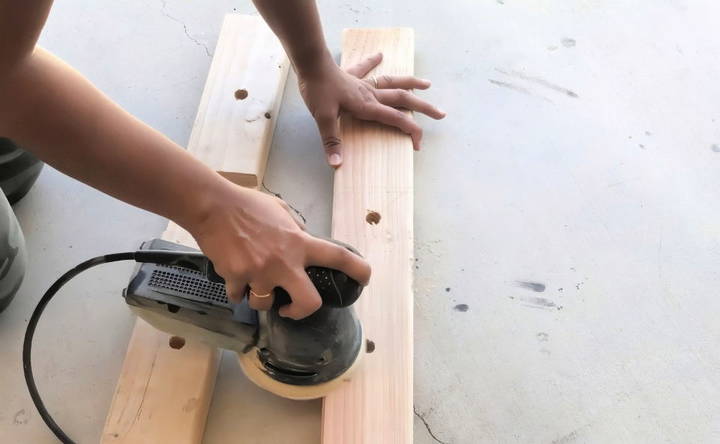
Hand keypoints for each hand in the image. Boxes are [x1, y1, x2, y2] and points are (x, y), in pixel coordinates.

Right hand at [188, 182, 370, 318]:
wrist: (212, 206)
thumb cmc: (247, 204)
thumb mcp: (281, 212)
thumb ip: (296, 230)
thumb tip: (303, 241)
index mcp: (299, 243)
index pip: (338, 257)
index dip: (358, 270)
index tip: (365, 279)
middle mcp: (284, 262)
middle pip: (308, 303)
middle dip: (302, 311)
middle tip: (292, 306)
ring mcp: (259, 273)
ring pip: (265, 304)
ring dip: (261, 297)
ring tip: (253, 282)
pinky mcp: (235, 278)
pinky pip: (239, 296)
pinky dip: (237, 289)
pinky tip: (233, 274)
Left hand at [298, 52, 445, 166]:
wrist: (310, 64)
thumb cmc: (318, 90)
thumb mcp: (322, 118)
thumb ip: (331, 141)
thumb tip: (336, 163)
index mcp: (367, 106)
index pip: (396, 120)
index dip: (411, 132)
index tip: (418, 145)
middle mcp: (370, 94)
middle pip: (403, 100)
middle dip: (423, 108)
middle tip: (441, 114)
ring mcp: (363, 83)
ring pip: (393, 82)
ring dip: (411, 83)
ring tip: (427, 84)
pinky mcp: (352, 75)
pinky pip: (366, 68)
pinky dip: (373, 62)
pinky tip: (380, 55)